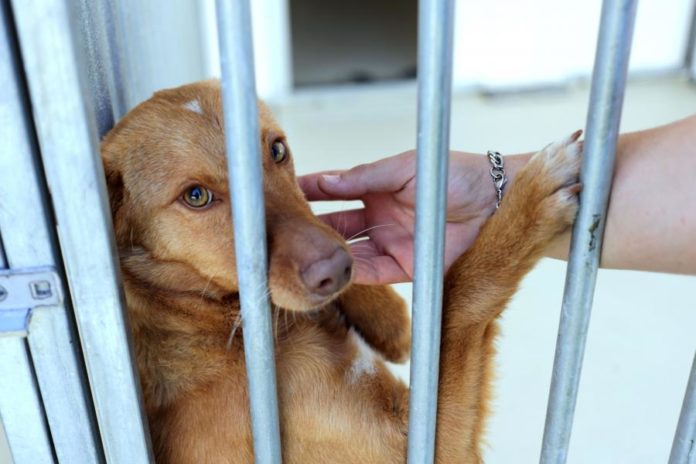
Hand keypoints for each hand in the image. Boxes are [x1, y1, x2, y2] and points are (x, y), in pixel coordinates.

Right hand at [298, 151, 529, 284]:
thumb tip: (325, 180)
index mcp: (377, 190)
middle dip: (313, 229)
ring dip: (329, 254)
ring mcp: (391, 243)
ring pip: (350, 253)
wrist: (494, 200)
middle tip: (286, 231)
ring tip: (302, 254)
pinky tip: (333, 270)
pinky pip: (373, 272)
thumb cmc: (452, 174)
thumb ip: (364, 176)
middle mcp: (379, 218)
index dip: (312, 193)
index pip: (335, 193)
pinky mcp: (406, 267)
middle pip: (337, 226)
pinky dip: (352, 272)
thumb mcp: (402, 169)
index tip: (285, 193)